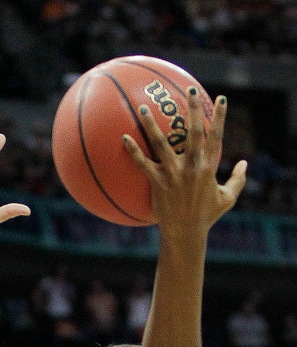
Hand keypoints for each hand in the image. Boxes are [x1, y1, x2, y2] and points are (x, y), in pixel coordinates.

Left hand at [123, 90, 246, 241]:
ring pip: (161, 144)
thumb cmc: (206, 216)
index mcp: (208, 167)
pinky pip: (142, 164)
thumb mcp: (227, 198)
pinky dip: (133, 151)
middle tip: (189, 89)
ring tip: (144, 107)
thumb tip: (246, 163)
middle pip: (191, 132)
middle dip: (192, 108)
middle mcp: (191, 167)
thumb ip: (238, 179)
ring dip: (151, 125)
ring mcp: (173, 174)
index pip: (216, 136)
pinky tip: (123, 138)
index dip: (219, 117)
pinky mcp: (157, 183)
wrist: (186, 233)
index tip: (221, 99)